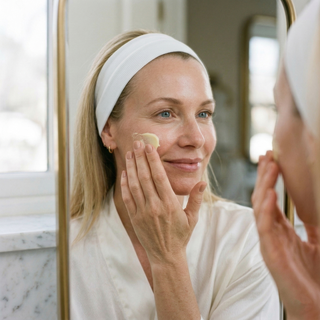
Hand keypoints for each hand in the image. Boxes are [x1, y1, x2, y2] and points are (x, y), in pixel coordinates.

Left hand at [120, 141, 205, 265]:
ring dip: (131, 167)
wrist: (166, 256)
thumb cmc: (181, 235)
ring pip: (134, 185)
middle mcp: (155, 206)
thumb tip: (202, 181)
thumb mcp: (192, 218)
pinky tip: (125, 173)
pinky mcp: (134, 218)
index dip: (153, 160)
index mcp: (170, 204)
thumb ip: (196, 199)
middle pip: (145, 177)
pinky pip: (127, 198)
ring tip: (129, 153)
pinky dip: (125, 184)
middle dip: (140, 158)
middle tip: (137, 143)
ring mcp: (143, 212)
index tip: (149, 147)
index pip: (159, 177)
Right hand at [252, 151, 319, 319]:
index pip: (270, 199)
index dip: (270, 179)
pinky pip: (264, 226)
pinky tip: (268, 193)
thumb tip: (314, 204)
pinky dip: (265, 208)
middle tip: (267, 154)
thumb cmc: (315, 278)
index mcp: (281, 231)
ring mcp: (269, 242)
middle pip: (262, 198)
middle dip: (264, 176)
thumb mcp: (318, 243)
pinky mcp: (269, 252)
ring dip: (264, 185)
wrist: (315, 307)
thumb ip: (313, 226)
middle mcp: (272, 233)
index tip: (272, 159)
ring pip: (260, 207)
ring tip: (269, 166)